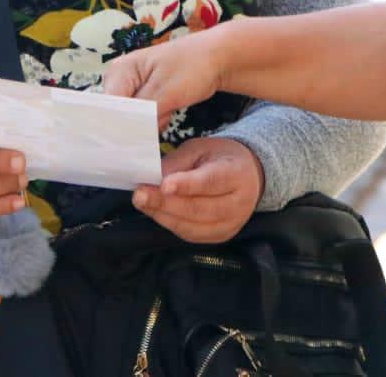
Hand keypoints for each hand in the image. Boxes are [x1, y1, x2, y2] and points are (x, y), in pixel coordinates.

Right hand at [101, 32, 227, 128]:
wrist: (218, 58)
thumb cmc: (194, 67)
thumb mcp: (167, 93)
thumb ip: (142, 115)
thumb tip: (124, 138)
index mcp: (119, 71)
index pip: (106, 108)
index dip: (116, 128)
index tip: (132, 142)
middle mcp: (120, 79)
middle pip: (116, 115)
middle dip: (137, 125)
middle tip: (161, 117)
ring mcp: (132, 87)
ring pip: (132, 119)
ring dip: (150, 123)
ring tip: (169, 109)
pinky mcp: (145, 96)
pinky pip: (143, 117)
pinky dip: (157, 119)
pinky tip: (170, 111)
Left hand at [130, 137, 264, 242]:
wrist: (247, 175)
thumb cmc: (219, 158)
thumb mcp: (200, 149)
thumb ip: (178, 163)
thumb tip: (152, 179)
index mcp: (237, 173)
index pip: (211, 181)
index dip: (186, 185)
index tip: (163, 185)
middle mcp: (239, 203)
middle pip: (198, 208)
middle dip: (165, 203)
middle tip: (139, 194)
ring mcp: (231, 224)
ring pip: (192, 226)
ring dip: (163, 215)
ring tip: (142, 202)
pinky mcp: (220, 236)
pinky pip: (190, 235)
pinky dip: (170, 224)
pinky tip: (156, 212)